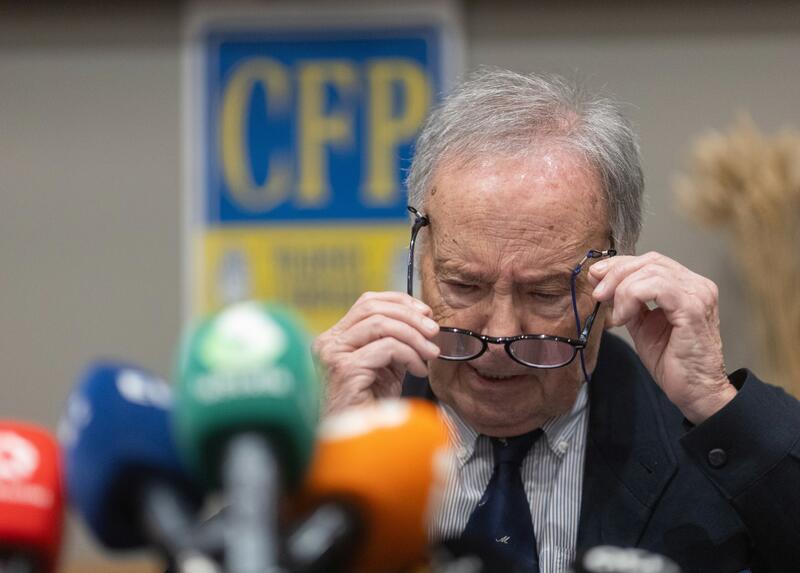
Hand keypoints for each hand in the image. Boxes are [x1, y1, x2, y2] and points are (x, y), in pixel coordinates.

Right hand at [311, 292, 439, 415]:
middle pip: (373, 307)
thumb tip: (422, 326)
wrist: (351, 443)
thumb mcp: (384, 369)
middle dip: (410, 315)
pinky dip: (409, 355)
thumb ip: (395, 345)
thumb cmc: (366, 411)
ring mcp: (333, 355)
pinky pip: (386, 348)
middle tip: (433, 331)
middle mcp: (328, 342)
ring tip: (430, 353)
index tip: (424, 313)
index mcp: (335, 339)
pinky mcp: (345, 369)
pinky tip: (417, 371)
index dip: (400, 302)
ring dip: (413, 335)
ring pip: (380, 324)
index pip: (367, 303)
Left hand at [588, 252, 735, 423]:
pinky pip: (656, 287)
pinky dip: (632, 297)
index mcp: (686, 286)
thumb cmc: (673, 362)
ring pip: (650, 270)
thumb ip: (629, 303)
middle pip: (649, 261)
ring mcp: (698, 294)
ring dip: (622, 288)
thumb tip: (604, 285)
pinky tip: (624, 318)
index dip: (619, 266)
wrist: (695, 391)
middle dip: (616, 273)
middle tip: (598, 293)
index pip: (650, 261)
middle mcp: (696, 285)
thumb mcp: (642, 325)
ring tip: (614, 314)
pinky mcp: (693, 308)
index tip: (596, 278)